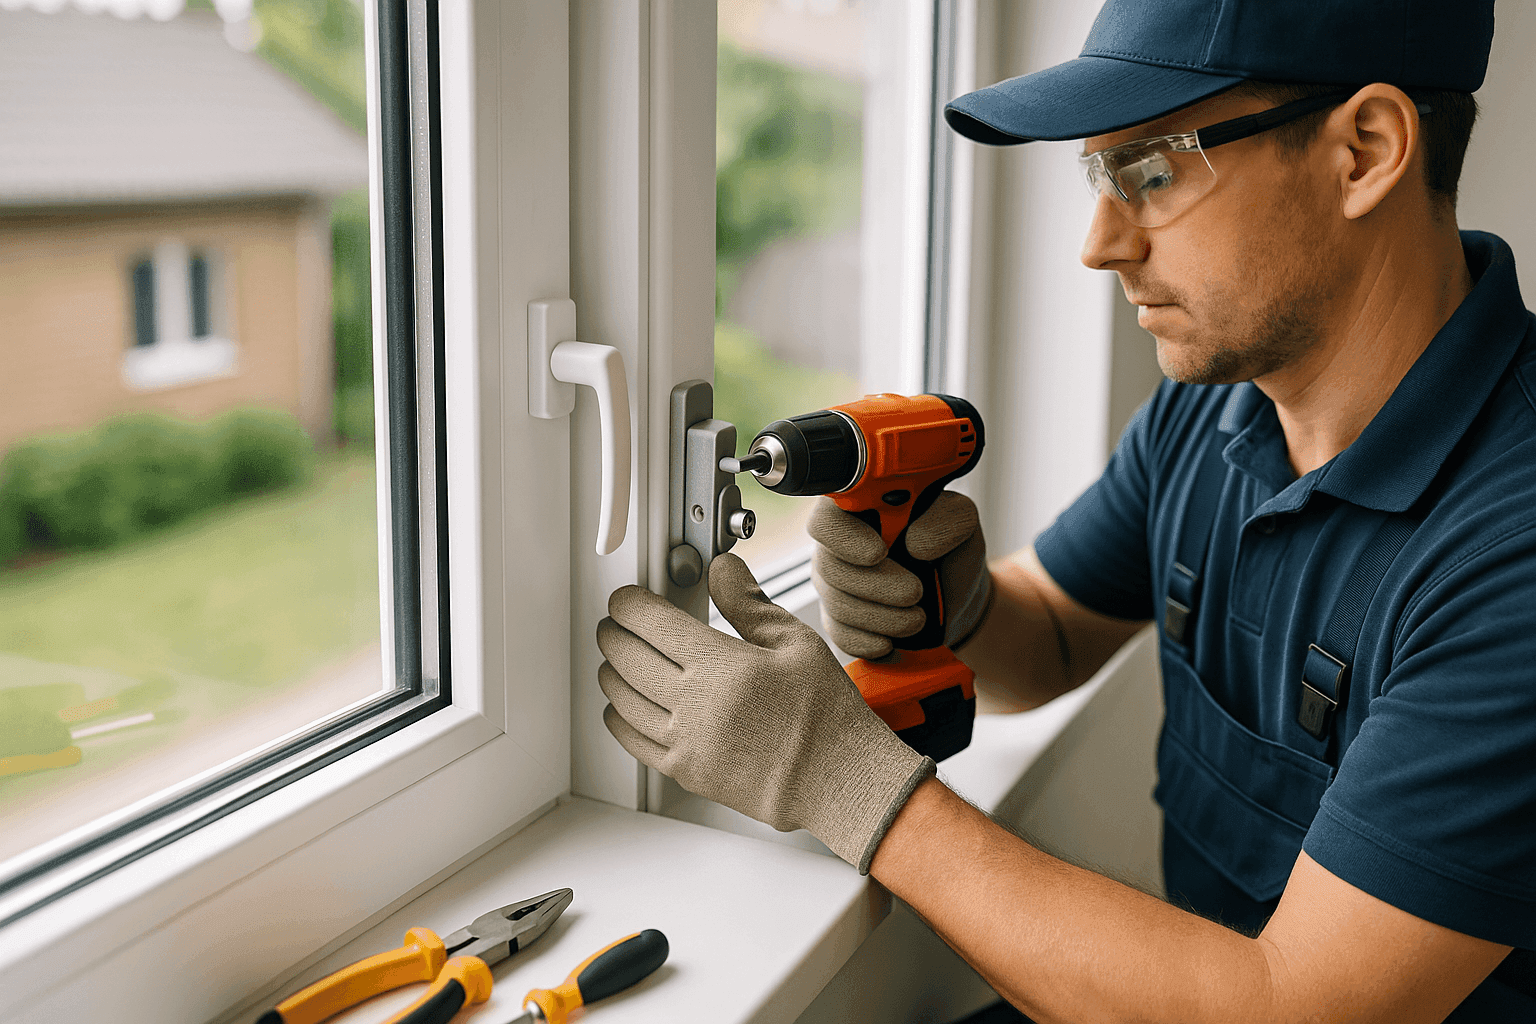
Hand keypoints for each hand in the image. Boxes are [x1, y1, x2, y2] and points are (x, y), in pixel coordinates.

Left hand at [597, 553, 934, 872]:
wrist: (837, 780)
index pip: (652, 623)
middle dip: (613, 634)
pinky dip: (618, 717)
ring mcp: (687, 742)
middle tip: (615, 624)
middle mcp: (696, 705)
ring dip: (611, 673)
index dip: (628, 604)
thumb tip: (722, 569)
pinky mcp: (687, 772)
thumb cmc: (825, 714)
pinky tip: (621, 707)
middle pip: (627, 659)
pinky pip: (633, 741)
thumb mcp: (796, 644)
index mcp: (722, 666)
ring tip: (615, 659)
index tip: (626, 599)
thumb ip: (749, 604)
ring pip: (623, 700)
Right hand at [808, 491, 991, 658]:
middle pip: (829, 565)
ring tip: (918, 619)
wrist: (952, 599)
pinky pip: (839, 635)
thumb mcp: (961, 524)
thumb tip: (914, 543)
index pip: (827, 518)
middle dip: (875, 585)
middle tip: (915, 593)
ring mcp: (833, 583)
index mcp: (859, 509)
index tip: (879, 553)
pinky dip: (868, 643)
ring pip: (836, 604)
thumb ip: (945, 521)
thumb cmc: (951, 551)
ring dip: (880, 617)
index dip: (846, 537)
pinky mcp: (838, 619)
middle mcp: (837, 544)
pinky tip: (891, 644)